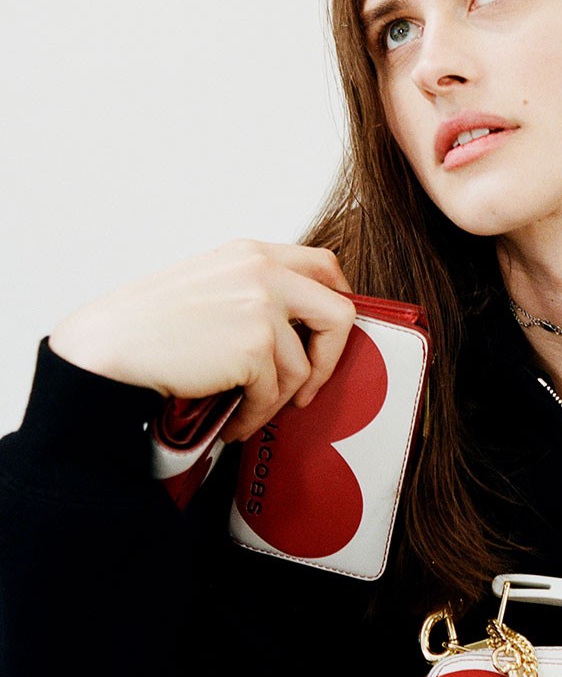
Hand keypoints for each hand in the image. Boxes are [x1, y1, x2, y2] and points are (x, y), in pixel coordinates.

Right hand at [49, 241, 357, 439]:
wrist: (108, 348)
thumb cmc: (148, 326)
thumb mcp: (210, 285)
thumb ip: (254, 291)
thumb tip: (297, 328)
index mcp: (252, 253)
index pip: (323, 265)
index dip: (336, 302)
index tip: (325, 337)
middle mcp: (263, 271)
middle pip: (338, 312)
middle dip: (329, 357)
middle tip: (306, 387)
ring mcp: (262, 306)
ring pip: (304, 366)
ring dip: (278, 400)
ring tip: (248, 412)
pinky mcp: (254, 345)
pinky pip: (275, 394)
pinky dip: (256, 416)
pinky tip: (233, 423)